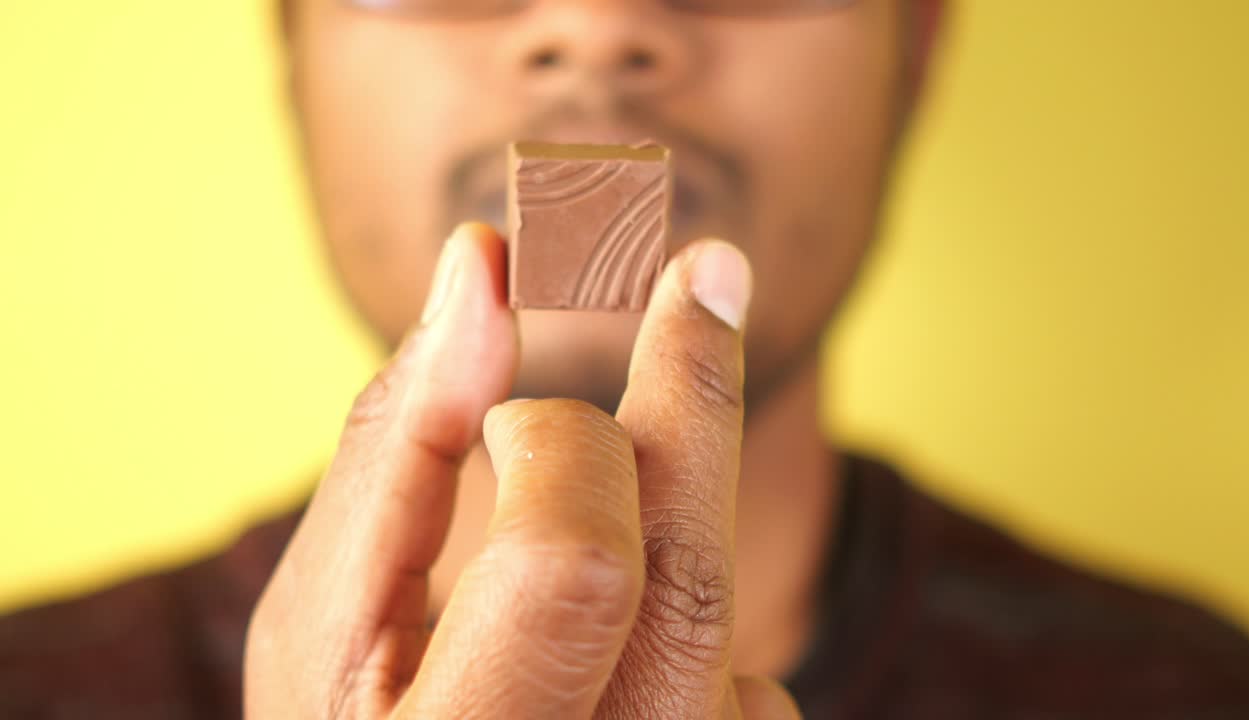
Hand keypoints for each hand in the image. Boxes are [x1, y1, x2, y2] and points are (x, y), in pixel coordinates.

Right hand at [245, 223, 800, 718]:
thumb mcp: (327, 619)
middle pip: (687, 576)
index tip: (550, 366)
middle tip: (712, 275)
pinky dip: (678, 640)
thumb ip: (399, 445)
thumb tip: (481, 266)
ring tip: (571, 573)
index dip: (560, 440)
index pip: (576, 560)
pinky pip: (747, 690)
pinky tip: (609, 677)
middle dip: (696, 398)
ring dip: (657, 549)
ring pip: (720, 627)